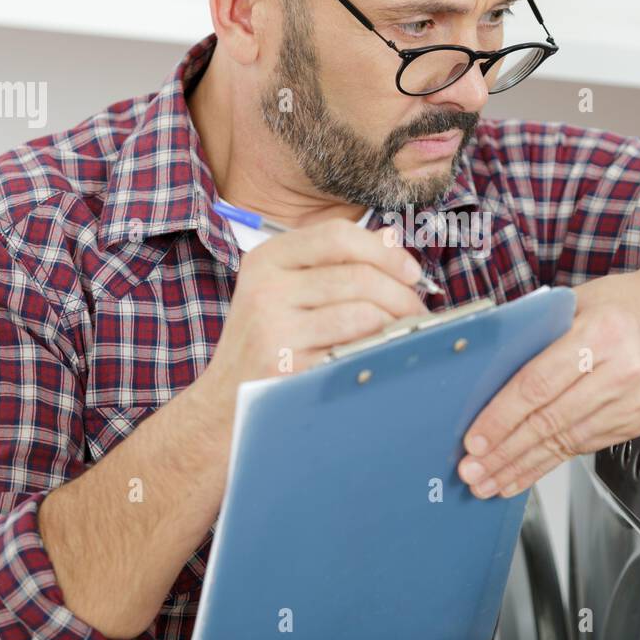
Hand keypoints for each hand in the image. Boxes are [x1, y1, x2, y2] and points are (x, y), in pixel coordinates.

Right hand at [202, 219, 427, 407]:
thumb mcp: (282, 291)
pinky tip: (381, 355)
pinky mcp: (288, 366)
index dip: (385, 251)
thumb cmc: (264, 343)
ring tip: (403, 334)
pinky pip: (353, 349)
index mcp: (268, 259)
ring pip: (363, 312)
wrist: (222, 405)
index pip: (338, 235)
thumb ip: (330, 263)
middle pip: (359, 276)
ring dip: (397, 324)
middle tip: (416, 311)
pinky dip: (378, 350)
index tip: (411, 272)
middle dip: (402, 294)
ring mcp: (274, 328)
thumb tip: (391, 243)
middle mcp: (267, 288)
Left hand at [456, 269, 639, 497]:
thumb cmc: (630, 303)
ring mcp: (632, 402)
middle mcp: (621, 371)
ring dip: (523, 466)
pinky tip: (525, 471)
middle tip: (472, 471)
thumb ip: (538, 332)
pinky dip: (550, 461)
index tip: (475, 437)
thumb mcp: (579, 301)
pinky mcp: (635, 422)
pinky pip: (584, 445)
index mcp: (601, 333)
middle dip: (505, 452)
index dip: (502, 416)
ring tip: (490, 482)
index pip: (539, 383)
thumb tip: (489, 370)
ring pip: (565, 441)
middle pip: (550, 420)